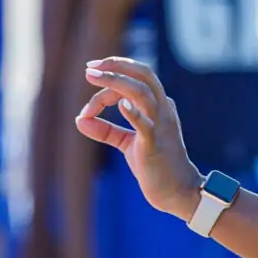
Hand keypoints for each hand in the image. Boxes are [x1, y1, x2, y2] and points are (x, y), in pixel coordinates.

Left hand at [76, 58, 201, 221]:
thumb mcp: (127, 144)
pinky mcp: (155, 144)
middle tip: (90, 68)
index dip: (106, 88)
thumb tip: (80, 120)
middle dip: (116, 65)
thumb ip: (106, 130)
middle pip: (143, 75)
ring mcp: (161, 125)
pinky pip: (146, 124)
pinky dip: (134, 113)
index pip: (132, 83)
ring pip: (142, 92)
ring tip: (93, 76)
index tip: (88, 110)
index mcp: (158, 106)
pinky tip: (121, 105)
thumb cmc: (155, 165)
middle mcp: (163, 109)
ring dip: (116, 81)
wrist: (177, 191)